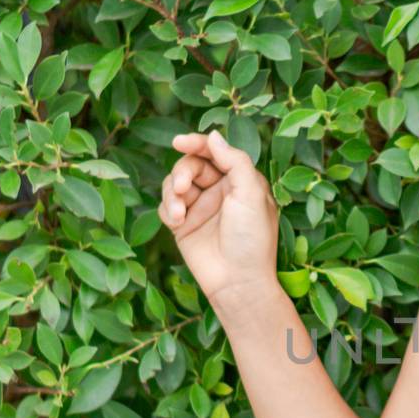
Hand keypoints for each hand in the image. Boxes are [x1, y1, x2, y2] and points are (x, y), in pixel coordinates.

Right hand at [160, 130, 278, 304]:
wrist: (237, 281)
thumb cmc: (252, 239)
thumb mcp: (251, 193)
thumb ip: (234, 161)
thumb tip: (213, 136)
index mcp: (240, 181)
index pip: (215, 153)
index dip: (197, 143)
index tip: (179, 141)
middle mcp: (219, 192)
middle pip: (191, 165)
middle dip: (183, 172)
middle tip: (183, 187)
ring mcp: (200, 208)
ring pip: (174, 183)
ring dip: (172, 192)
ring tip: (179, 212)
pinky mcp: (183, 225)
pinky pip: (166, 206)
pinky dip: (167, 209)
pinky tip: (177, 222)